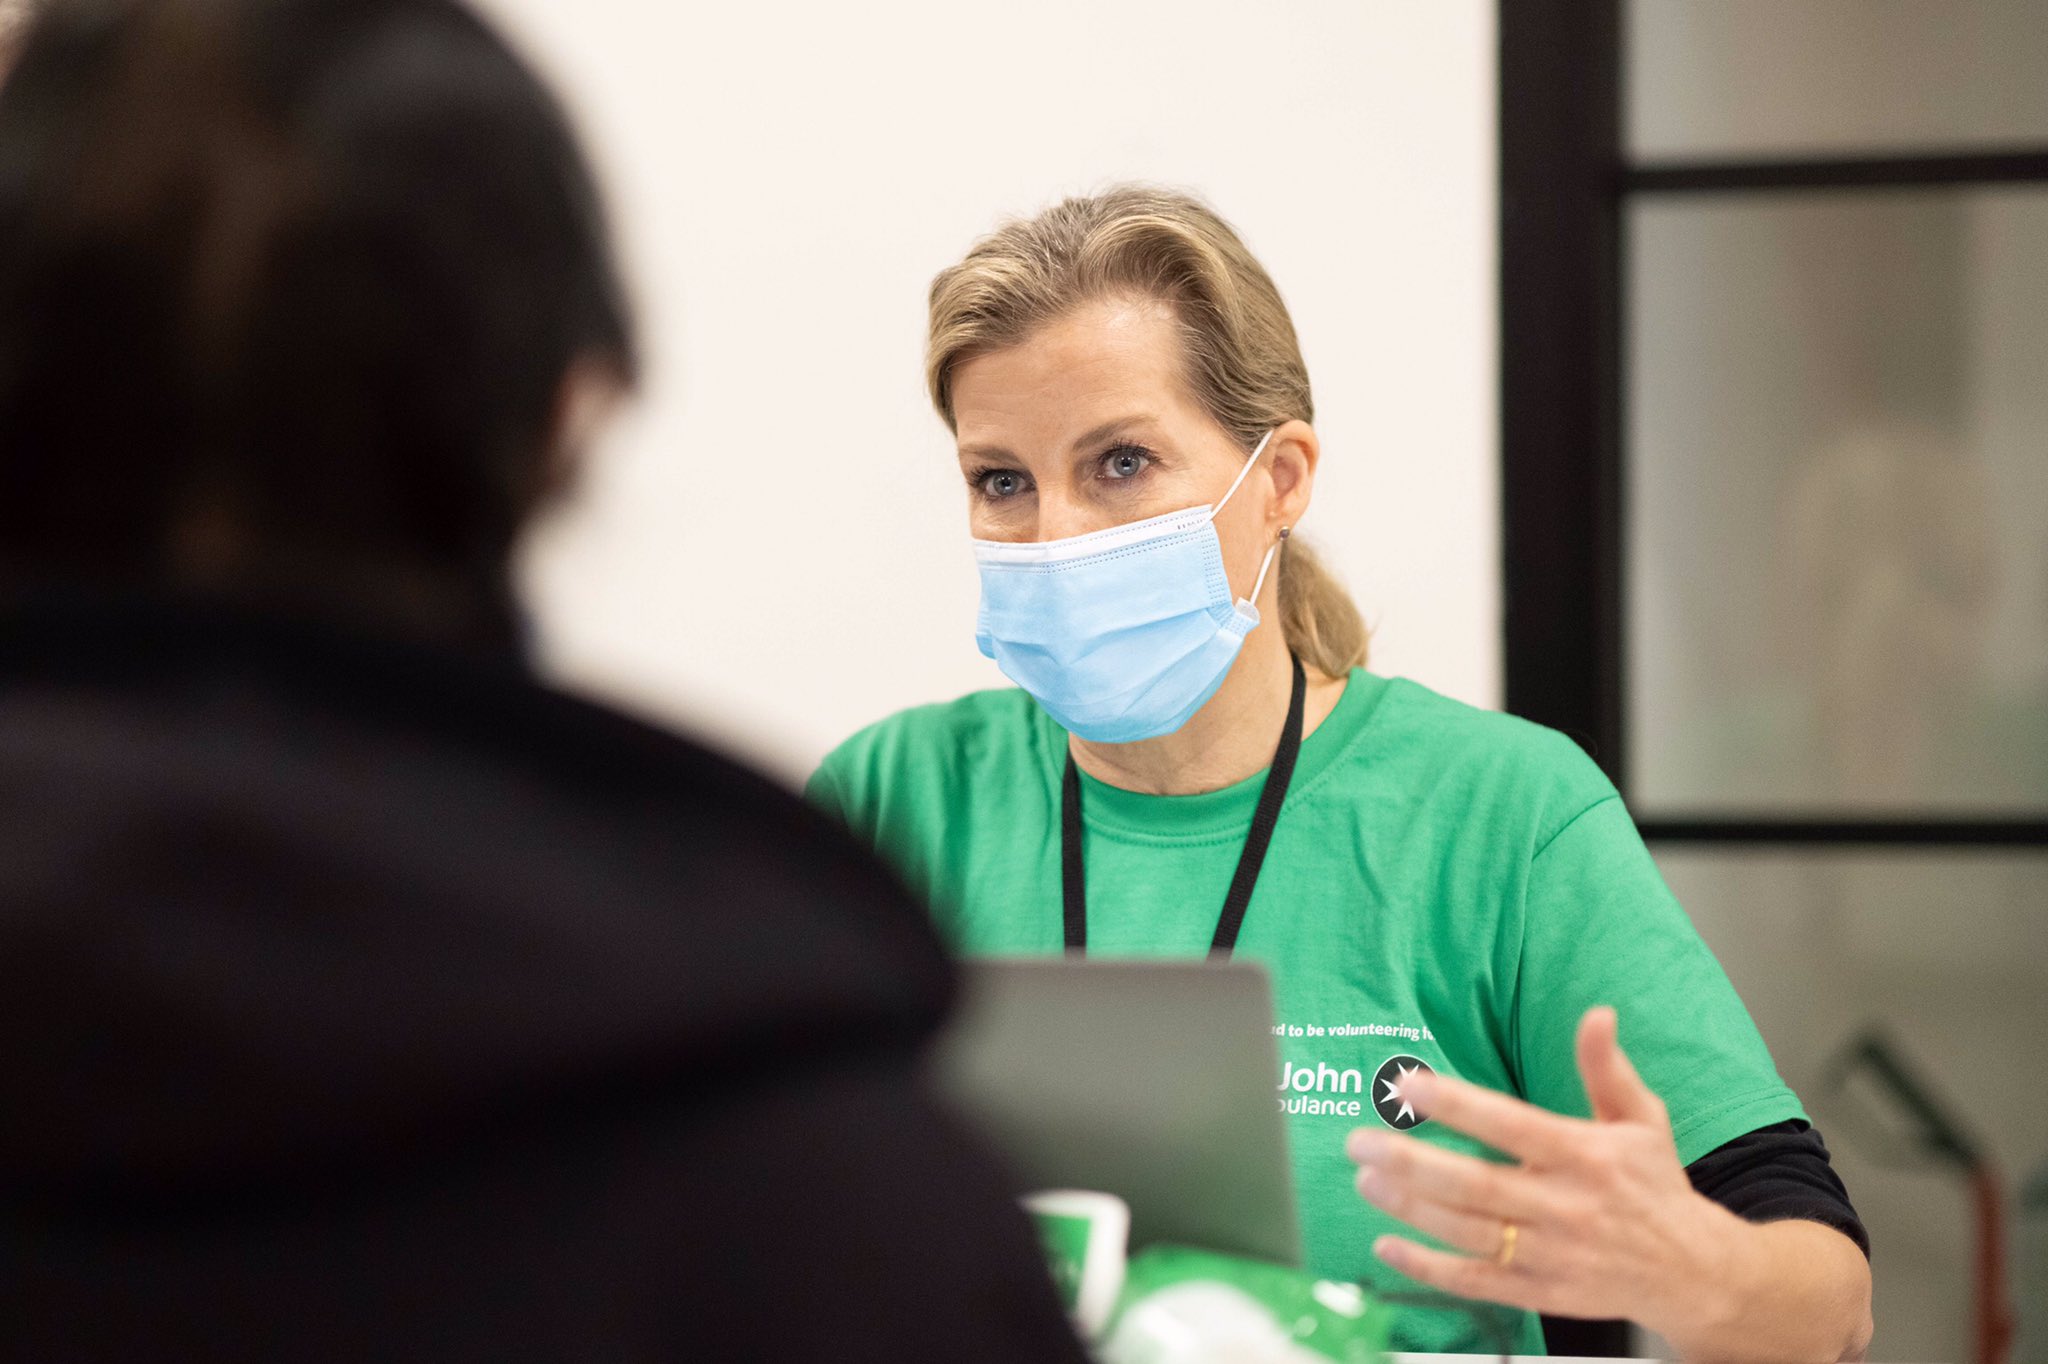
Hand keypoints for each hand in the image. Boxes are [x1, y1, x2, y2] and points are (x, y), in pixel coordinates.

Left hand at [1343, 1006, 1742, 1342]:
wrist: (1692, 1272)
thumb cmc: (1656, 1186)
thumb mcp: (1641, 1119)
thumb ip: (1607, 1068)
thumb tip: (1598, 1014)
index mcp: (1585, 1156)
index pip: (1511, 1125)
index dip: (1457, 1105)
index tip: (1408, 1085)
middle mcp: (1564, 1206)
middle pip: (1477, 1184)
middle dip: (1412, 1161)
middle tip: (1359, 1140)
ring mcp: (1549, 1255)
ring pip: (1467, 1232)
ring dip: (1410, 1208)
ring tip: (1366, 1179)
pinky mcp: (1540, 1293)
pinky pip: (1475, 1283)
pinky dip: (1427, 1268)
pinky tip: (1386, 1245)